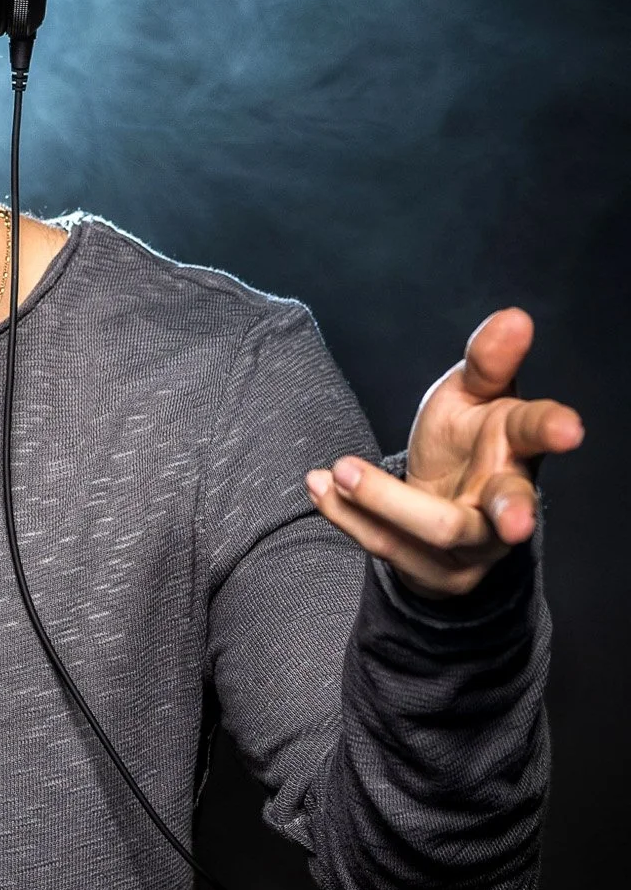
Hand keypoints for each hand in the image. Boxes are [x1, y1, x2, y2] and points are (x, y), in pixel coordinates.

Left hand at [304, 308, 583, 598]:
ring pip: (437, 530)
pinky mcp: (435, 572)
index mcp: (517, 449)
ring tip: (340, 469)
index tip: (568, 428)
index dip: (553, 429)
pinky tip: (320, 486)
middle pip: (506, 508)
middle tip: (513, 521)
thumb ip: (487, 362)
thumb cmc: (466, 440)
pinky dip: (347, 515)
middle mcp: (505, 503)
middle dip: (509, 513)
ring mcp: (474, 545)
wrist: (441, 502)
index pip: (537, 434)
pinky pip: (388, 547)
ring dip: (384, 499)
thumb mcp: (470, 395)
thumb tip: (514, 317)